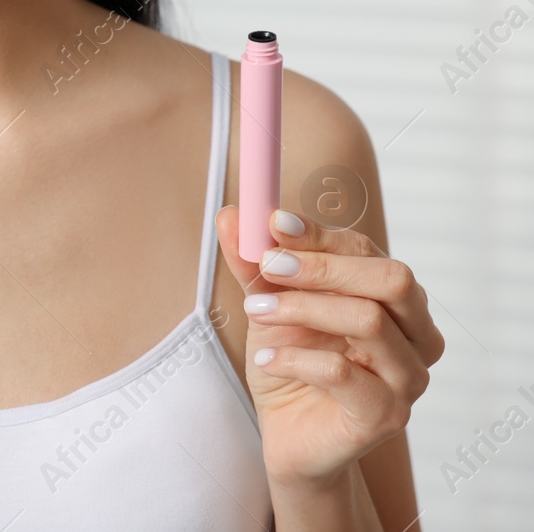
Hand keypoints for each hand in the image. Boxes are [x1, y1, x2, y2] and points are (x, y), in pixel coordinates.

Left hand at [215, 205, 443, 486]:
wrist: (288, 433)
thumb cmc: (291, 362)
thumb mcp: (268, 304)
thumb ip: (255, 264)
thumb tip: (232, 216)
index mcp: (394, 299)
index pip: (367, 251)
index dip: (320, 234)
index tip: (273, 223)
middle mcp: (415, 335)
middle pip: (391, 279)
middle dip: (323, 266)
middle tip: (269, 266)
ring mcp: (407, 377)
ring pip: (370, 321)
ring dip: (302, 308)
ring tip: (256, 312)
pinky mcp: (385, 415)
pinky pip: (344, 373)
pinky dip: (295, 359)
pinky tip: (265, 360)